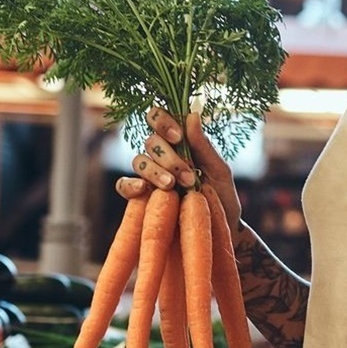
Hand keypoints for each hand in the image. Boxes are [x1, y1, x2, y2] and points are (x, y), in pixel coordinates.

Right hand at [115, 108, 241, 223]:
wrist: (219, 233)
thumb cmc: (222, 199)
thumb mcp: (219, 172)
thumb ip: (204, 146)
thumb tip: (192, 115)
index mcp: (179, 144)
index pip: (159, 118)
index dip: (163, 121)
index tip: (179, 138)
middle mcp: (161, 157)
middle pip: (150, 141)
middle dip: (168, 157)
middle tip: (187, 176)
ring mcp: (149, 177)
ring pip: (138, 161)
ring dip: (155, 171)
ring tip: (172, 186)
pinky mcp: (140, 199)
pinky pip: (124, 186)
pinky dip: (129, 185)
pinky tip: (142, 189)